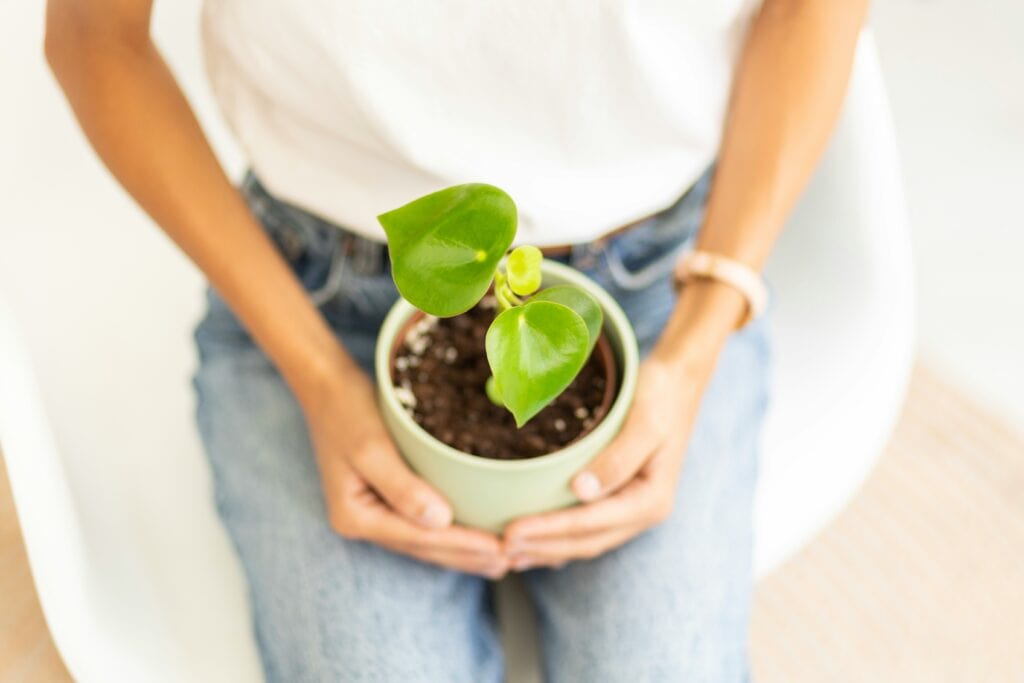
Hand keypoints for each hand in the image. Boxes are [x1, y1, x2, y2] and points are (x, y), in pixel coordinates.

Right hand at [302, 364, 508, 578]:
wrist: (327, 387)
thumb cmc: (348, 410)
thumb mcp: (371, 447)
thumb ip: (403, 487)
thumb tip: (440, 521)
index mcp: (355, 516)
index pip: (419, 538)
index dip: (461, 545)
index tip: (499, 549)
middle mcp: (362, 522)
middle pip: (423, 547)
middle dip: (466, 556)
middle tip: (510, 563)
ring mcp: (371, 513)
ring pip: (424, 541)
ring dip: (461, 552)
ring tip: (500, 561)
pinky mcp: (383, 499)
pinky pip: (420, 524)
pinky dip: (448, 533)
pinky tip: (473, 537)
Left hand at [502, 353, 711, 570]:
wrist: (677, 383)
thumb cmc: (659, 397)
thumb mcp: (644, 422)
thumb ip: (618, 458)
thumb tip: (581, 491)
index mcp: (650, 500)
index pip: (590, 524)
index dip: (549, 531)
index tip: (511, 532)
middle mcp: (642, 513)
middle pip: (585, 542)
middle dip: (542, 547)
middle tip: (499, 548)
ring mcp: (632, 510)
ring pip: (584, 541)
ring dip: (546, 550)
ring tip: (506, 554)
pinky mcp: (620, 500)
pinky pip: (586, 529)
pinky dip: (557, 537)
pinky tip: (532, 539)